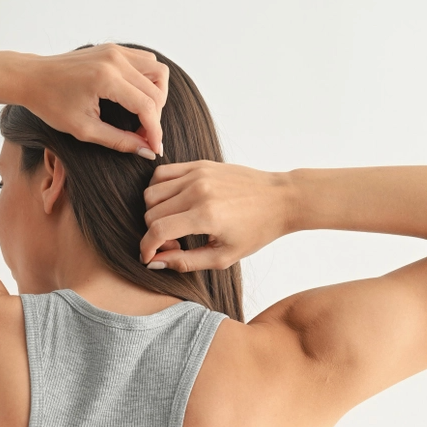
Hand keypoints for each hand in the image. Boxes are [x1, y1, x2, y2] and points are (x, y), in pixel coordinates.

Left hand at [16, 44, 167, 157]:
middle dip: (156, 117)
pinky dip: (148, 81)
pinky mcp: (113, 48)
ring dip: (157, 95)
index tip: (155, 151)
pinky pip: (145, 61)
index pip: (147, 106)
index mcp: (106, 78)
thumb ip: (119, 141)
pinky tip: (136, 99)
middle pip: (157, 88)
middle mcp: (115, 59)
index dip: (155, 132)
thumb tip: (146, 152)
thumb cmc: (52, 105)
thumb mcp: (84, 130)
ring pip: (157, 70)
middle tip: (144, 136)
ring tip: (143, 116)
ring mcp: (115, 50)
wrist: (32, 77)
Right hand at [139, 162, 291, 268]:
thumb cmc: (255, 232)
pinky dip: (159, 191)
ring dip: (154, 213)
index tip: (148, 257)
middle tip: (173, 244)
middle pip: (150, 212)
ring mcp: (198, 174)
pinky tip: (173, 205)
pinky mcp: (200, 164)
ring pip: (151, 192)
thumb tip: (155, 262)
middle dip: (154, 233)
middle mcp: (198, 191)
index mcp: (205, 216)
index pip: (157, 230)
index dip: (146, 248)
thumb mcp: (223, 257)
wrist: (280, 199)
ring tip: (174, 225)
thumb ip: (186, 262)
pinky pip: (162, 174)